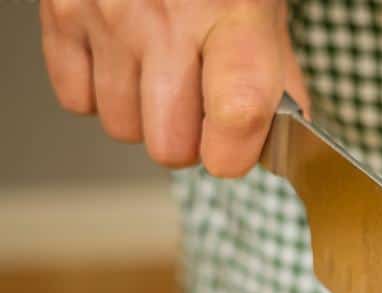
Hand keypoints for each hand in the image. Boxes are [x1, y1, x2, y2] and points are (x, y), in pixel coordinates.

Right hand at [39, 0, 308, 176]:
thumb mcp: (263, 8)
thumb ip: (276, 75)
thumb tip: (284, 135)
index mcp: (233, 15)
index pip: (236, 114)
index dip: (234, 154)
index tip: (234, 152)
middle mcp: (166, 17)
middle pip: (169, 145)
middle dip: (187, 142)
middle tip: (196, 107)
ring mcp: (108, 15)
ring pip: (122, 128)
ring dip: (143, 116)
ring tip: (158, 72)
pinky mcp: (61, 12)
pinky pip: (76, 101)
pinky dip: (99, 92)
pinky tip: (122, 60)